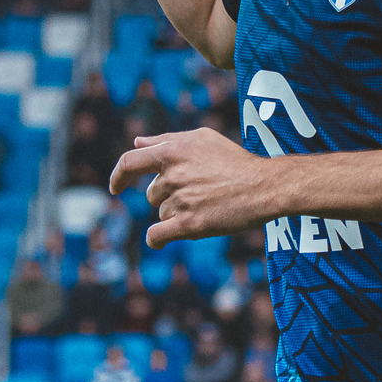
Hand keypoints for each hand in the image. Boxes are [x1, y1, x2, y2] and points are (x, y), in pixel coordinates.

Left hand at [109, 128, 278, 248]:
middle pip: (153, 195)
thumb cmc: (235, 161)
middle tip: (199, 196)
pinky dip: (156, 240)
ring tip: (206, 208)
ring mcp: (180, 200)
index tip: (116, 188)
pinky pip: (157, 235)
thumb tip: (138, 142)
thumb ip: (167, 140)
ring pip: (162, 214)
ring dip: (177, 215)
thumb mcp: (202, 139)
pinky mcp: (189, 224)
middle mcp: (173, 174)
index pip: (130, 162)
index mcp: (173, 150)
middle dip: (169, 198)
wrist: (265, 186)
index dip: (118, 176)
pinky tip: (161, 242)